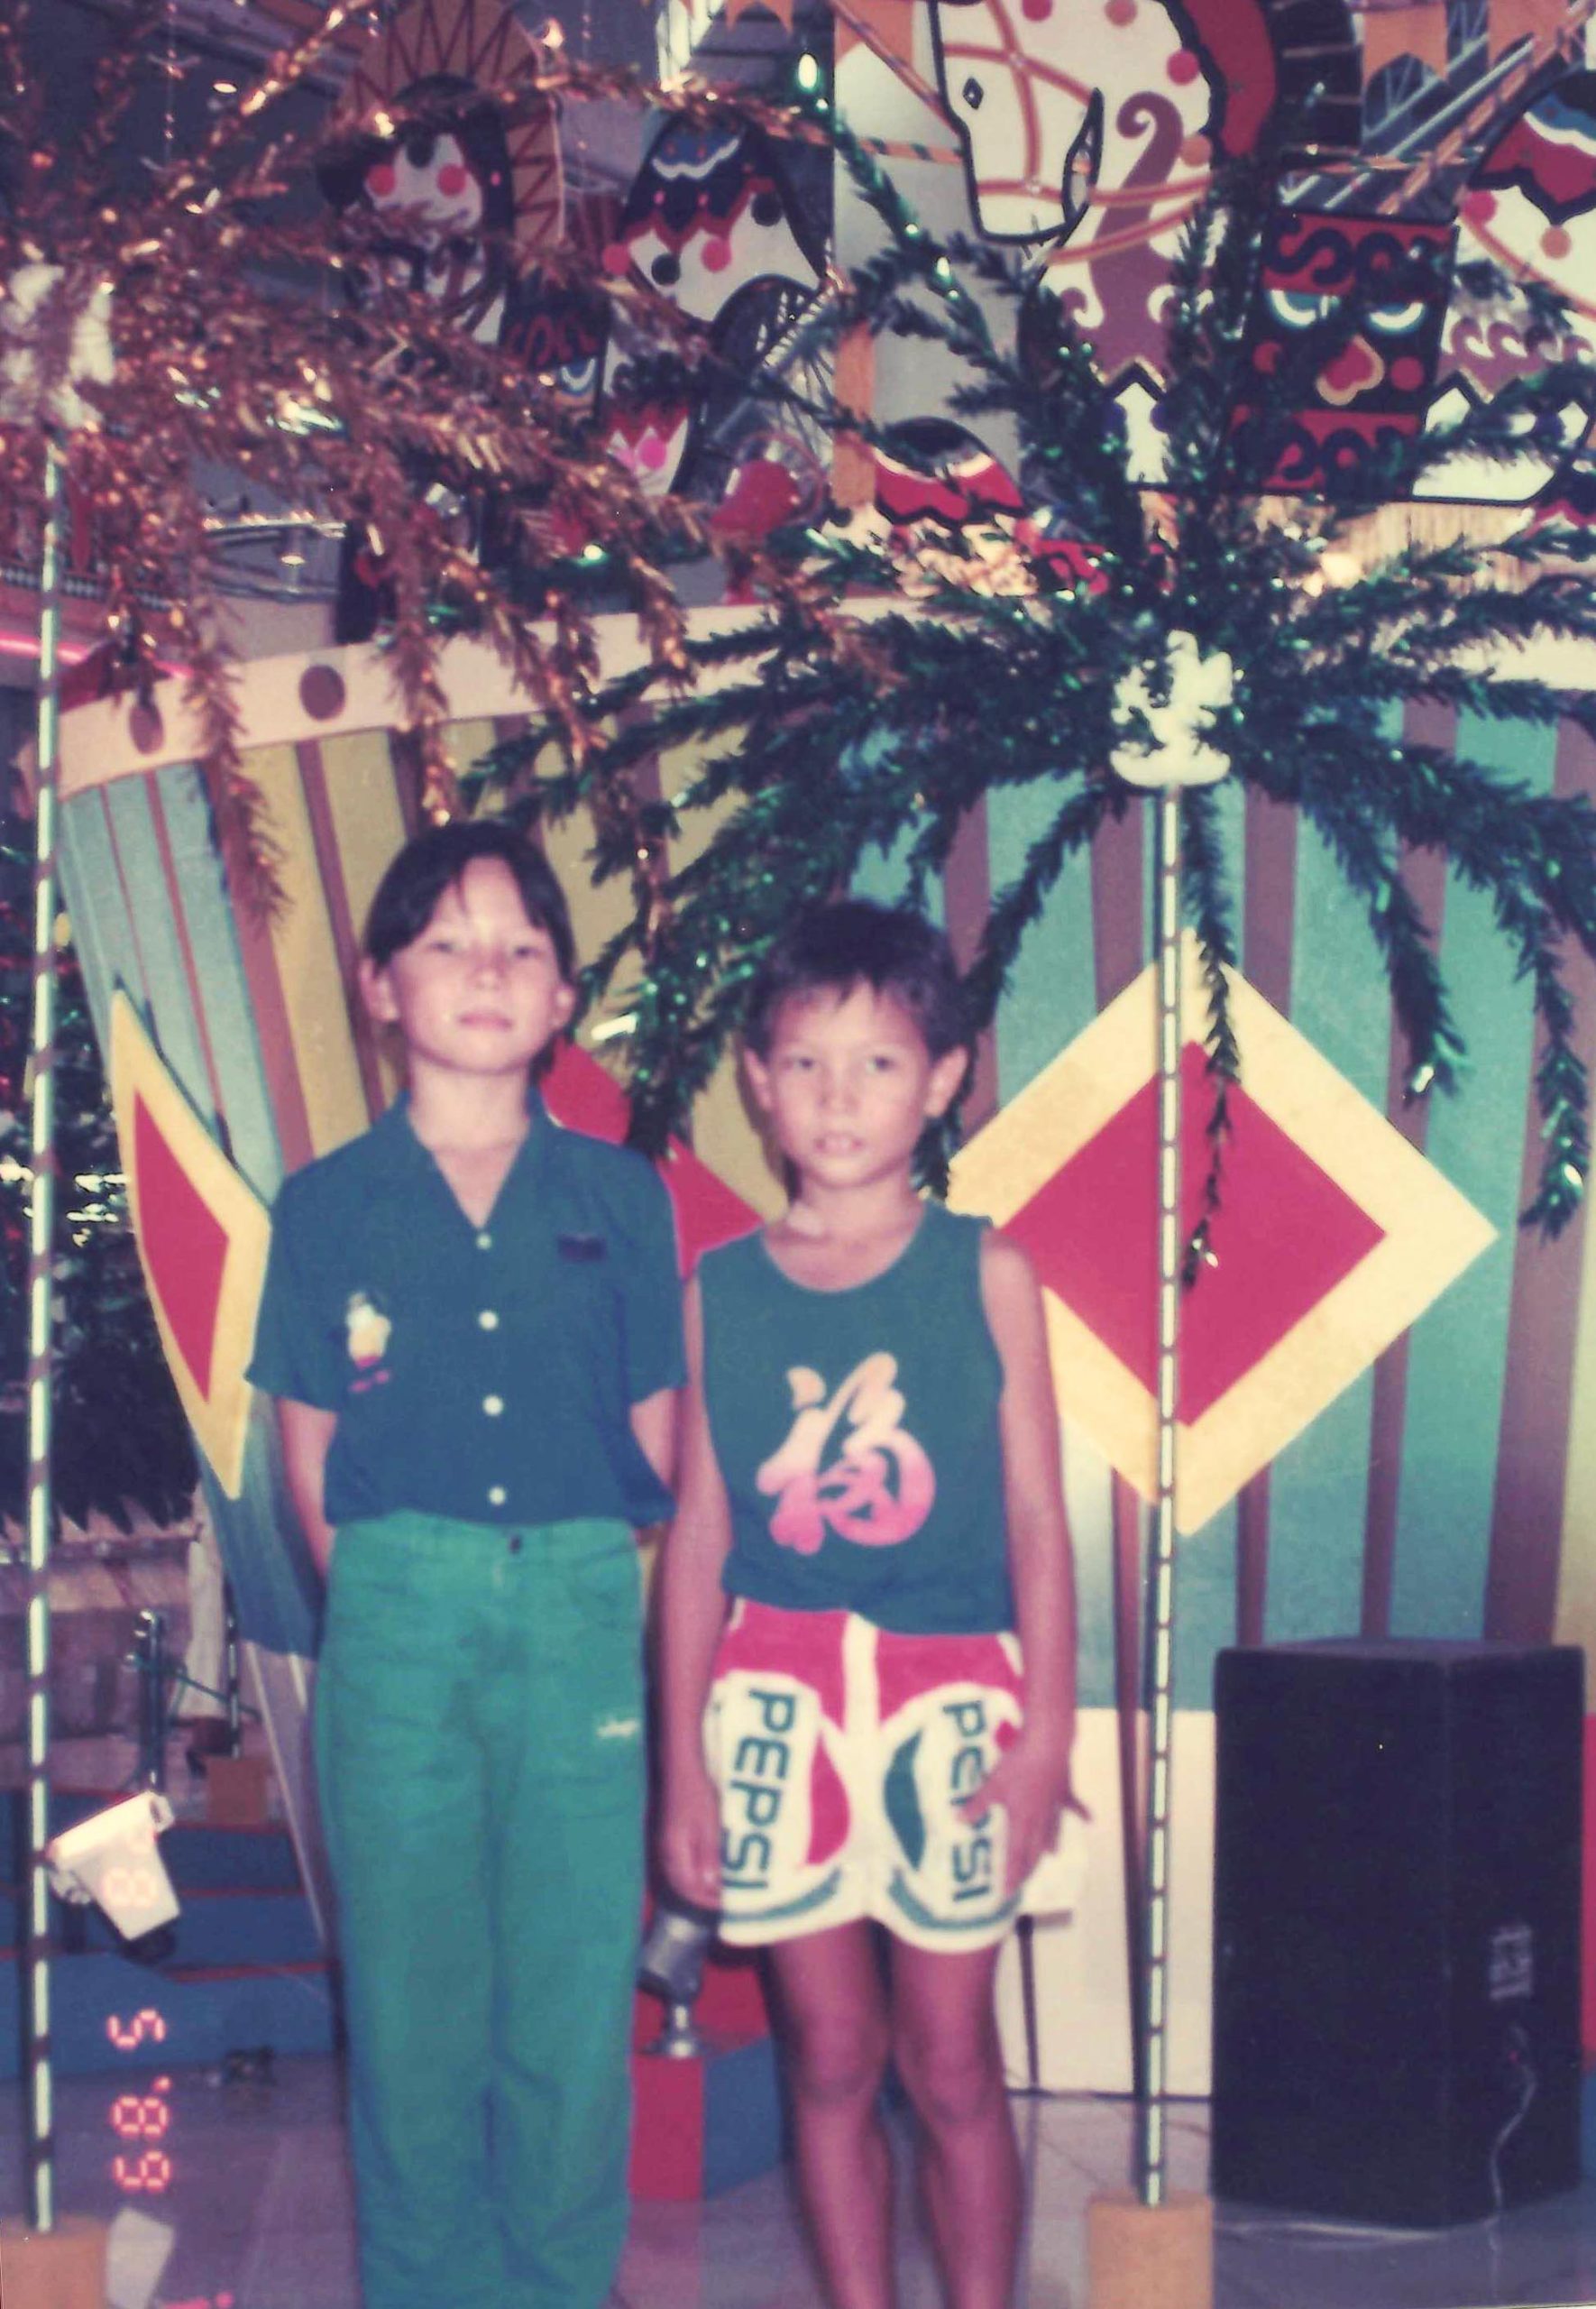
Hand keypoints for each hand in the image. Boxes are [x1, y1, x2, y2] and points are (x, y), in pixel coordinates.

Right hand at [660, 1762, 721, 1907]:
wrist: (682, 1767)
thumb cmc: (697, 1794)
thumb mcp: (709, 1825)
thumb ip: (709, 1856)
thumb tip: (710, 1887)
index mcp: (674, 1852)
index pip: (687, 1889)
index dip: (707, 1900)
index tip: (727, 1902)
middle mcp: (667, 1852)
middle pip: (683, 1886)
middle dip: (704, 1895)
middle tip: (727, 1897)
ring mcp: (669, 1844)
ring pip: (683, 1875)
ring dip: (701, 1884)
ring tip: (723, 1884)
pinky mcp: (674, 1836)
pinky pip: (684, 1862)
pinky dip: (698, 1870)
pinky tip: (713, 1865)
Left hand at [961, 1727, 1077, 1899]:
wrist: (1047, 1745)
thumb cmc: (1018, 1766)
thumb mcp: (992, 1785)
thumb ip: (977, 1804)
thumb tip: (957, 1820)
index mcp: (1022, 1820)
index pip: (1015, 1854)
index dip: (1011, 1874)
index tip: (1008, 1892)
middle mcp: (1040, 1818)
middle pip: (1035, 1849)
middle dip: (1028, 1866)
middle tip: (1024, 1879)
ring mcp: (1055, 1805)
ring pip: (1053, 1831)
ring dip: (1050, 1844)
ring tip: (1051, 1855)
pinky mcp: (1065, 1790)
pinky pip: (1072, 1806)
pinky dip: (1080, 1813)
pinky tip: (1089, 1819)